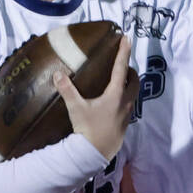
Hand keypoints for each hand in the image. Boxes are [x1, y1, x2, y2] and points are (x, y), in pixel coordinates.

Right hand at [53, 36, 138, 159]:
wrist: (95, 154)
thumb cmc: (88, 129)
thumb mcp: (75, 108)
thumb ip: (67, 89)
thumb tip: (58, 73)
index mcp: (115, 94)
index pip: (121, 68)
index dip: (124, 52)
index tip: (127, 38)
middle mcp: (125, 102)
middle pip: (134, 81)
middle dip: (131, 71)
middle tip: (123, 66)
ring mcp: (126, 114)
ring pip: (133, 95)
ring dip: (129, 86)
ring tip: (119, 83)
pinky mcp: (124, 125)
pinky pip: (128, 107)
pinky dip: (124, 100)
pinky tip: (113, 104)